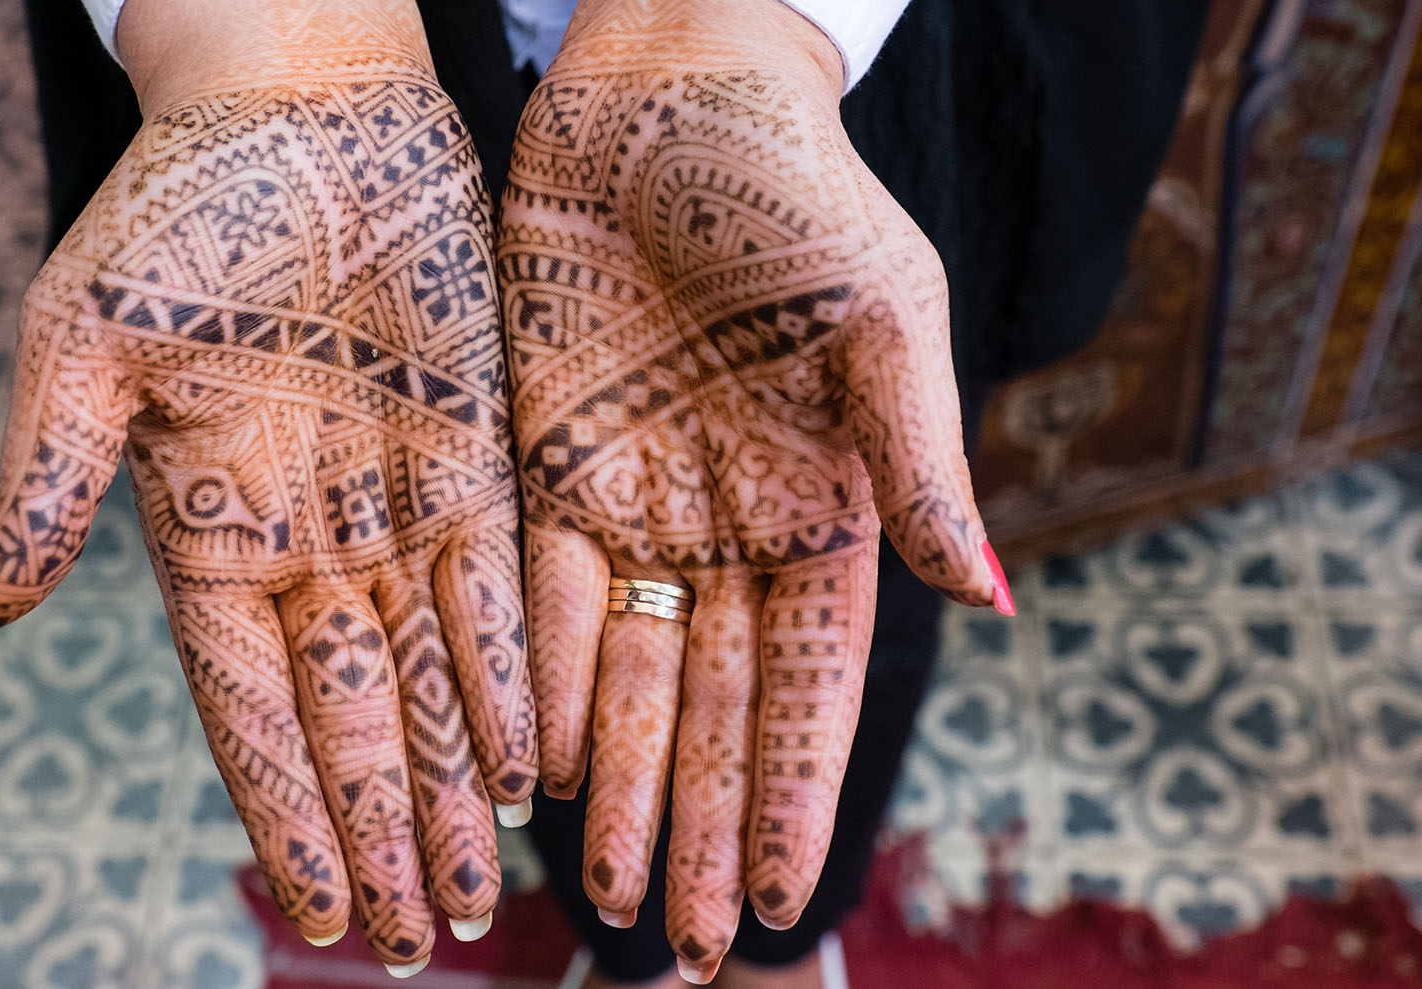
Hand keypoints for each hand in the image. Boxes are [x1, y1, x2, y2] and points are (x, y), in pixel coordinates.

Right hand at [0, 0, 535, 971]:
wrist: (303, 109)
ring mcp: (398, 505)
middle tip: (421, 942)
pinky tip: (534, 761)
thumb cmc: (178, 212)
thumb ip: (45, 485)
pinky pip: (499, 588)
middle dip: (386, 832)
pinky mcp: (480, 457)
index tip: (317, 910)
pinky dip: (514, 674)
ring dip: (457, 786)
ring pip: (433, 677)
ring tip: (485, 891)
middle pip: (353, 719)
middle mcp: (311, 541)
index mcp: (206, 531)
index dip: (284, 813)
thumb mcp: (85, 347)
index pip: (249, 708)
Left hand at [499, 0, 1007, 979]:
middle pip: (710, 705)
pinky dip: (532, 683)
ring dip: (616, 784)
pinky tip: (527, 771)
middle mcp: (728, 522)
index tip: (778, 901)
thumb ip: (921, 461)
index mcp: (826, 501)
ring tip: (604, 898)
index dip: (791, 791)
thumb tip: (993, 598)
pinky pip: (533, 597)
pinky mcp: (544, 464)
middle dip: (697, 825)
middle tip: (682, 947)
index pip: (809, 682)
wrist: (664, 89)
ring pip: (621, 673)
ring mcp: (633, 500)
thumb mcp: (881, 317)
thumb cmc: (794, 188)